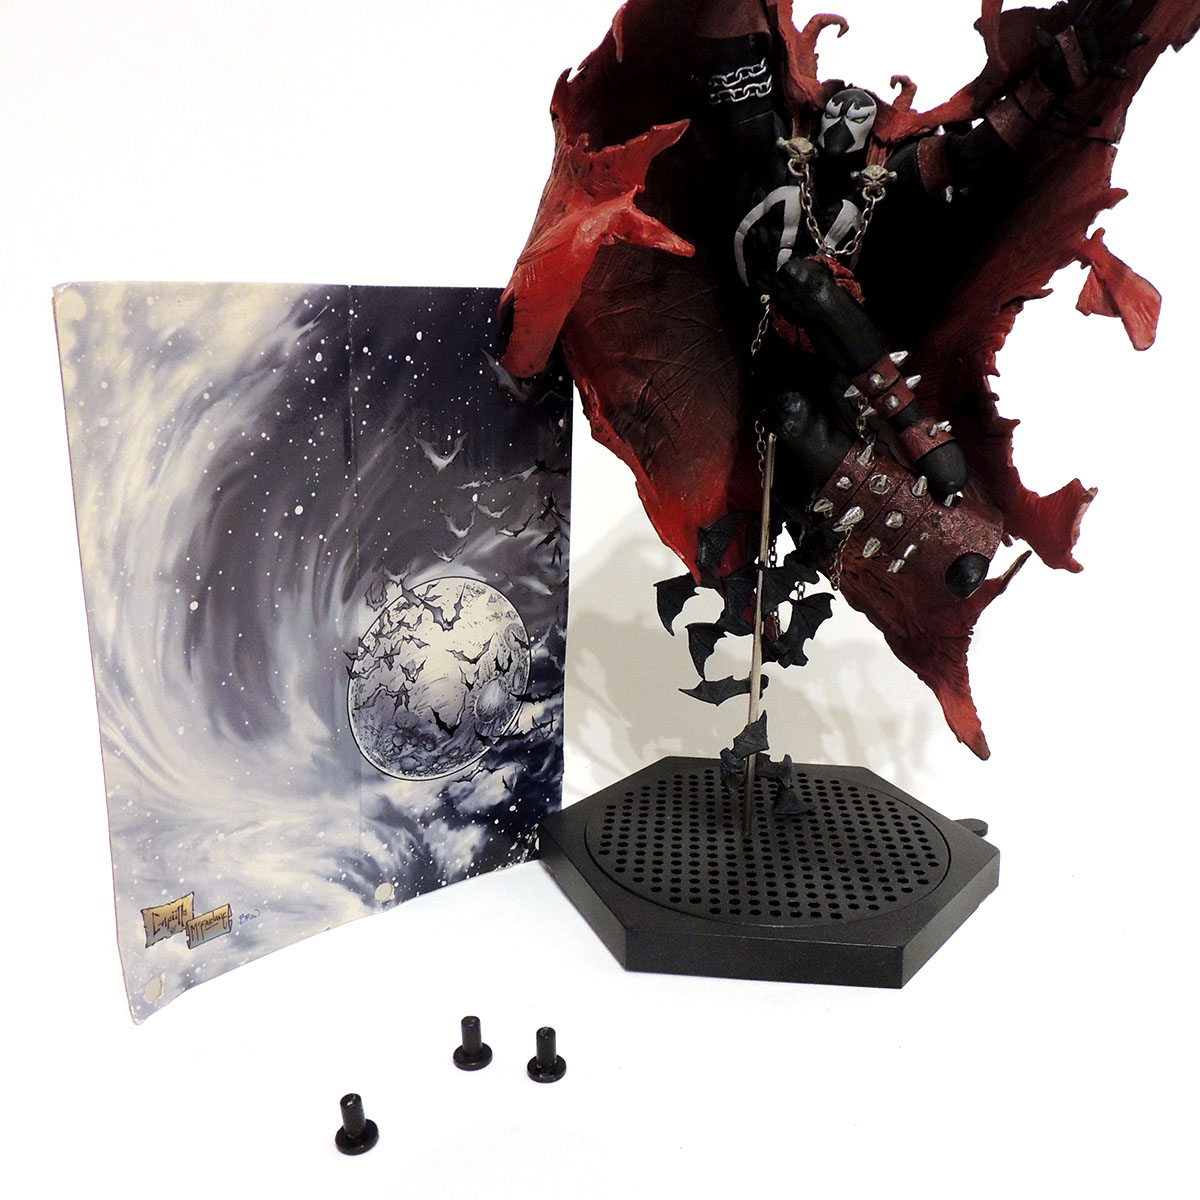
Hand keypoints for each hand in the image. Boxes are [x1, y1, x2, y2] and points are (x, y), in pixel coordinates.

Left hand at [1035, 0, 1149, 92]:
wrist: (1053, 81)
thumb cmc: (1050, 63)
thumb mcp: (1047, 53)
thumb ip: (1046, 42)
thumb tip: (1038, 30)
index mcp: (1079, 33)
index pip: (1087, 15)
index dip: (1094, 4)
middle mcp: (1092, 40)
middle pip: (1107, 24)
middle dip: (1118, 13)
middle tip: (1129, 0)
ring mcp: (1096, 54)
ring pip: (1116, 45)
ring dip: (1130, 41)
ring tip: (1144, 37)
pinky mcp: (1096, 69)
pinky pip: (1109, 69)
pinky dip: (1117, 72)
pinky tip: (1127, 75)